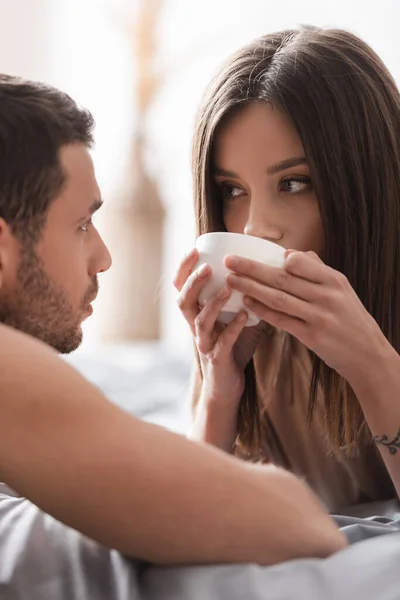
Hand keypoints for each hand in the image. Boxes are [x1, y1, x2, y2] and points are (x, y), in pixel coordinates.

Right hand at [173, 248, 263, 406]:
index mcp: (198, 313)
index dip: (184, 269)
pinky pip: (222, 343)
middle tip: (207, 267)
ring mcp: (205, 344)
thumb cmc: (233, 348)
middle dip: (193, 282)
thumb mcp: (239, 319)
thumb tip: (273, 274)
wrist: (228, 387)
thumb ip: (249, 298)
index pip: (182, 287)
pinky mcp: (217, 360)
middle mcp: (196, 327)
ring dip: (213, 304)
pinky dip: (233, 329)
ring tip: (227, 289)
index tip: (194, 249)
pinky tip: (245, 317)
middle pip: (184, 301)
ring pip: (200, 321)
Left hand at [225, 251, 387, 379]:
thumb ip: (317, 270)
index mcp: (333, 280)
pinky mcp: (312, 336)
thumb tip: (290, 254)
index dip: (273, 256)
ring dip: (251, 288)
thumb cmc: (350, 318)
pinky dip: (262, 311)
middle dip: (252, 268)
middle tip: (229, 260)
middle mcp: (327, 295)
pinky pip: (281, 320)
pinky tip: (247, 303)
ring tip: (231, 280)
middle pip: (282, 278)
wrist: (367, 353)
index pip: (300, 262)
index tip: (250, 250)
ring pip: (278, 298)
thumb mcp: (342, 289)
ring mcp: (319, 316)